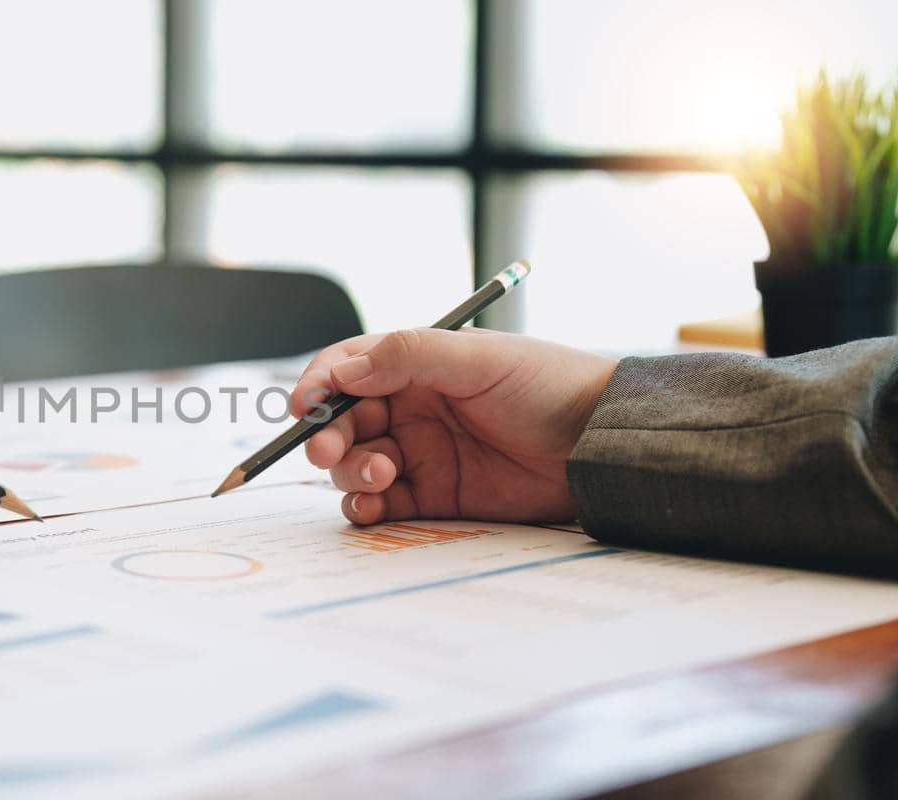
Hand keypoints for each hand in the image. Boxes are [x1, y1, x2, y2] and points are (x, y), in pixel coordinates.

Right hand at [290, 329, 617, 525]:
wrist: (601, 444)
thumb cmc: (550, 386)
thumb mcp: (479, 358)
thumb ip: (408, 356)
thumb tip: (344, 369)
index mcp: (415, 365)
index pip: (347, 369)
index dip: (319, 386)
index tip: (303, 406)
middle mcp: (410, 408)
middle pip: (342, 422)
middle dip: (326, 436)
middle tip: (327, 450)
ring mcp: (420, 453)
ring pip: (355, 465)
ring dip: (350, 472)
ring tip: (382, 475)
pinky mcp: (434, 497)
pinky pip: (382, 504)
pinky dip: (365, 506)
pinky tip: (373, 505)